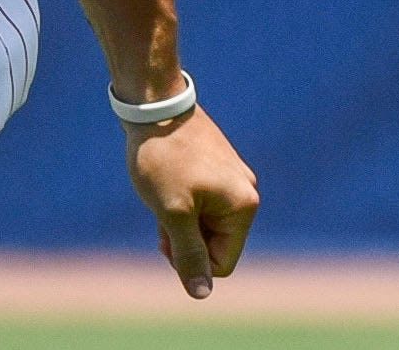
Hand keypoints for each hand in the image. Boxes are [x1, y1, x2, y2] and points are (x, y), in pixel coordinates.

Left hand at [125, 107, 257, 298]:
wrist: (152, 104)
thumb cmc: (162, 157)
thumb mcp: (172, 213)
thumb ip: (188, 254)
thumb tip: (201, 294)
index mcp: (244, 206)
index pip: (222, 261)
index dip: (190, 258)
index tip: (164, 237)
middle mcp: (246, 191)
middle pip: (214, 240)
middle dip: (184, 235)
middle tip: (159, 212)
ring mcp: (231, 176)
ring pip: (204, 219)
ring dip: (179, 217)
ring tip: (158, 192)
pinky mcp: (215, 164)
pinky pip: (200, 199)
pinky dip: (179, 200)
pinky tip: (161, 182)